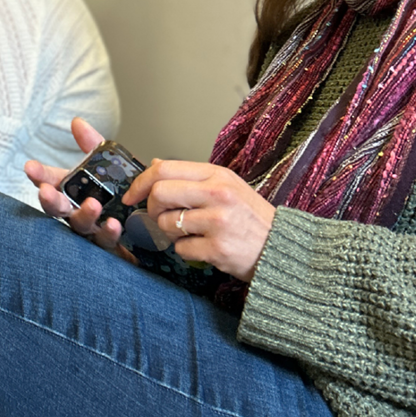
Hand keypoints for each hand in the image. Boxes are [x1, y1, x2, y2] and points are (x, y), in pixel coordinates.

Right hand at [25, 118, 135, 260]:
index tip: (29, 166)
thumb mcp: (103, 165)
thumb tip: (77, 122)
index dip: (38, 175)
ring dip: (84, 215)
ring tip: (92, 205)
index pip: (49, 182)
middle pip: (57, 208)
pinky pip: (106, 242)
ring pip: (80, 225)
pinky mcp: (108, 244)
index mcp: (70, 191)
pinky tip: (113, 225)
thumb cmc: (112, 194)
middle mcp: (75, 211)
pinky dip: (108, 233)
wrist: (140, 223)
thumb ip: (90, 144)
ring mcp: (90, 230)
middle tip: (47, 192)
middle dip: (50, 200)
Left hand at [130, 161, 275, 282]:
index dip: (140, 183)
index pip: (164, 168)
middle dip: (153, 209)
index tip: (132, 196)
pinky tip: (203, 248)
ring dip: (171, 233)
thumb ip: (191, 177)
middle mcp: (217, 193)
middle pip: (159, 194)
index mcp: (216, 174)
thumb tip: (155, 165)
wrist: (284, 249)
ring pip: (167, 223)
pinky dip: (186, 251)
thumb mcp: (226, 186)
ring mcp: (218, 221)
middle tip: (162, 218)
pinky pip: (181, 249)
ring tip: (191, 233)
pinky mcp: (218, 248)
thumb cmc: (252, 218)